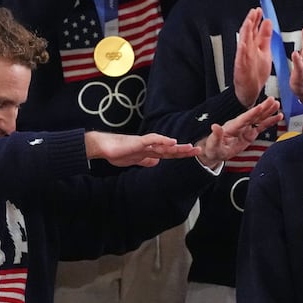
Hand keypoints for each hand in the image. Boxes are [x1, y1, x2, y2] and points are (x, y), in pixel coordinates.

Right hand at [85, 132, 200, 166]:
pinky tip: (172, 141)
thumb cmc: (116, 153)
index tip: (192, 156)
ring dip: (177, 146)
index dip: (180, 155)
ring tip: (189, 147)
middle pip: (170, 149)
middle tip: (198, 149)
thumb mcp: (134, 161)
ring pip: (164, 143)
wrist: (104, 148)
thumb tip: (156, 163)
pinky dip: (163, 140)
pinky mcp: (138, 141)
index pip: (168, 154)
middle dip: (184, 150)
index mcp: (149, 152)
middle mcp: (150, 147)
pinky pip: (153, 139)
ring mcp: (145, 143)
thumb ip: (145, 161)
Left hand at [196, 97, 282, 168]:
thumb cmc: (213, 148)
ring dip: (268, 111)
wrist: (216, 152)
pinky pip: (262, 126)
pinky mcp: (250, 133)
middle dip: (263, 108)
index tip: (260, 106)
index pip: (244, 118)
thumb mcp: (213, 144)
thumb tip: (215, 126)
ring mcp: (246, 128)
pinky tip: (278, 116)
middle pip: (253, 115)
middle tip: (273, 99)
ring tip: (277, 104)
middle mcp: (240, 125)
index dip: (252, 113)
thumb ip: (216, 136)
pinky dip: (270, 121)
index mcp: (232, 126)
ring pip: (259, 118)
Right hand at [233, 8, 272, 107]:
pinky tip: (243, 43)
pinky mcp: (240, 68)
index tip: (259, 10)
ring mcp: (243, 59)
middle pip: (248, 33)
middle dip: (251, 22)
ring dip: (246, 32)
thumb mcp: (264, 52)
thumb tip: (267, 22)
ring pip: (244, 43)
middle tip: (254, 11)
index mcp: (254, 46)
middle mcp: (248, 51)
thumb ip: (265, 37)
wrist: (249, 91)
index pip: (255, 30)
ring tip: (249, 21)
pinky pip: (241, 58)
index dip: (257, 20)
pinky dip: (242, 50)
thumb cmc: (256, 73)